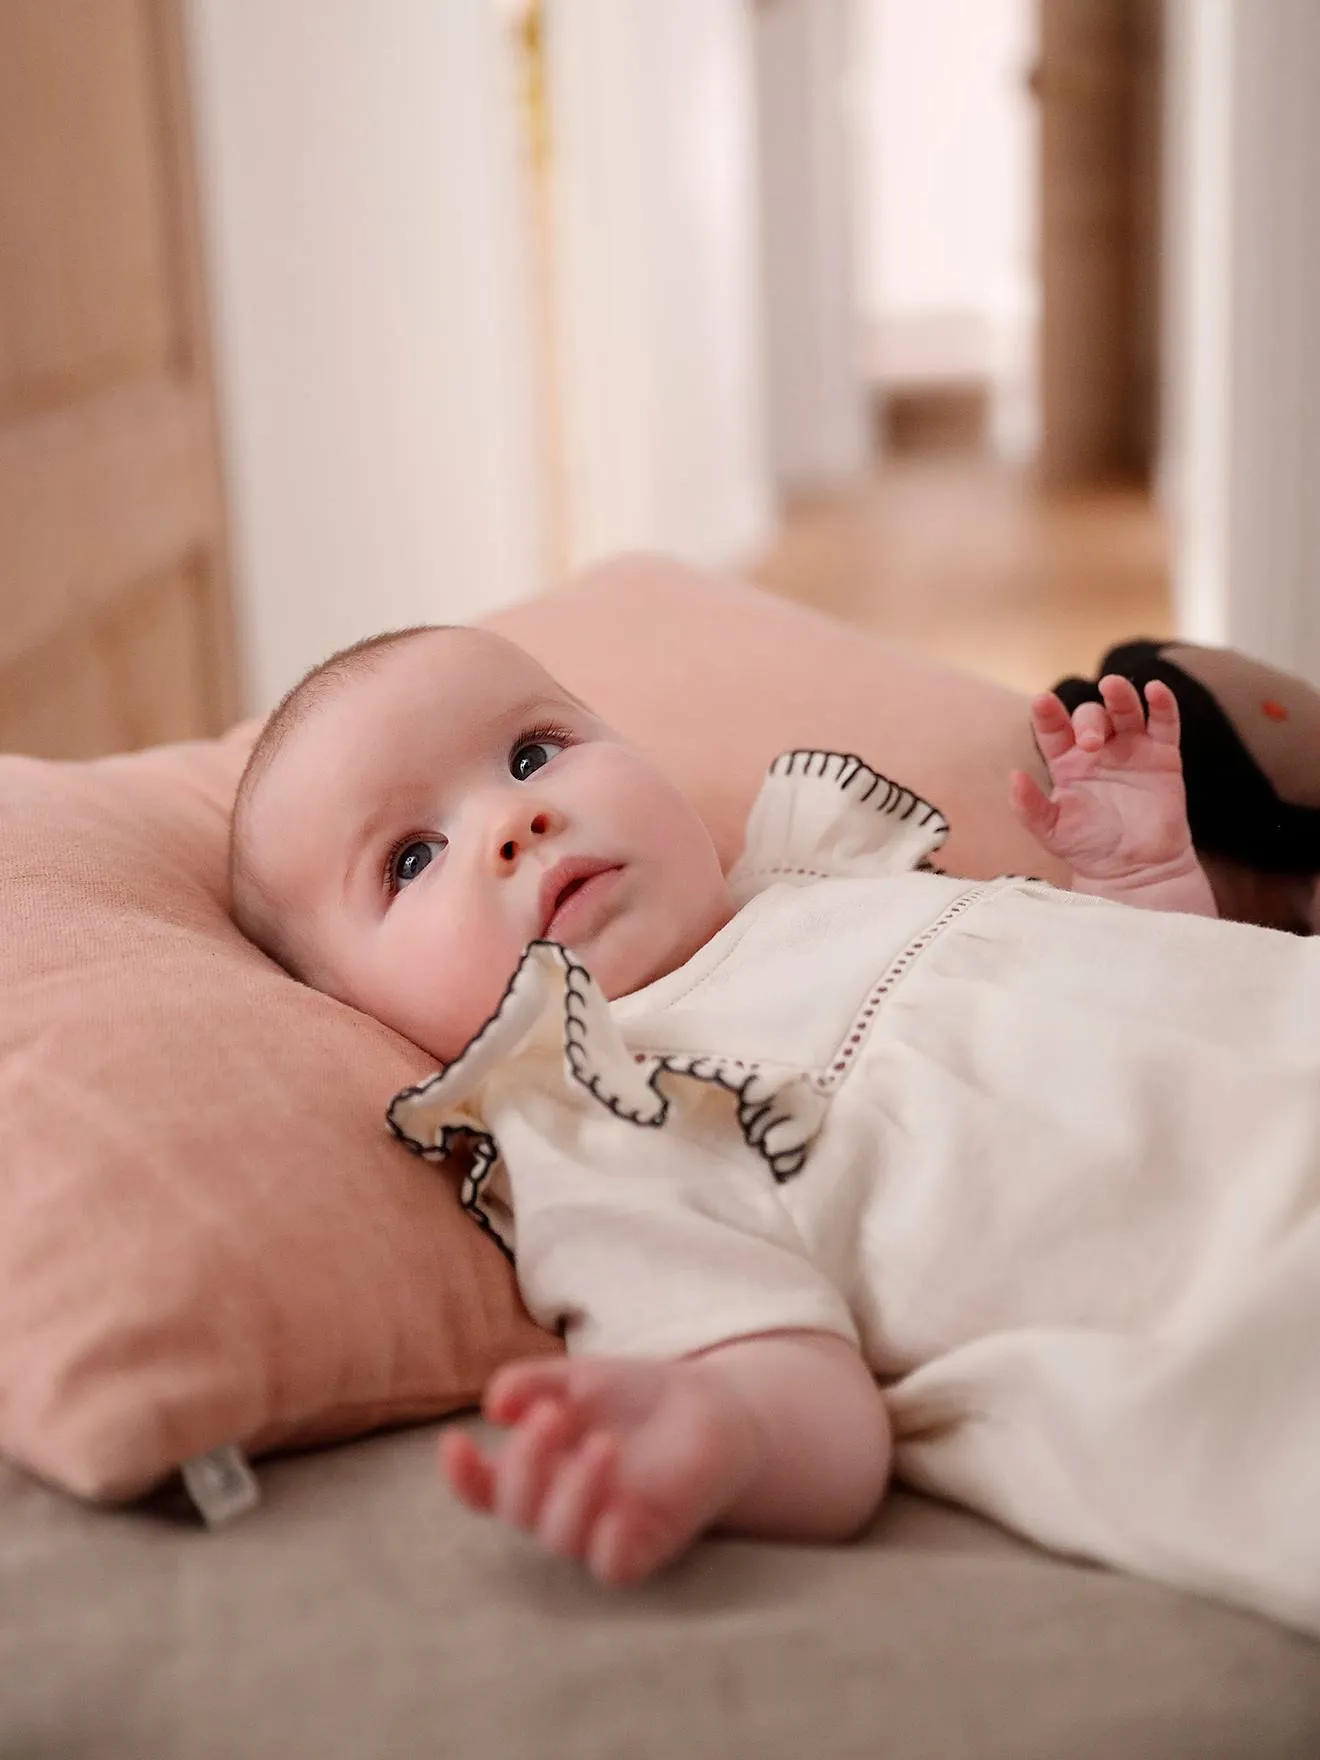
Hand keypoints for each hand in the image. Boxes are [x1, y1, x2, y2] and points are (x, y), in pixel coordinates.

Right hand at [440, 1354, 758, 1585]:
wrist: (713, 1409)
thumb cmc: (635, 1397)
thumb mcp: (580, 1377)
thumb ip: (534, 1383)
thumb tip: (495, 1404)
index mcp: (536, 1470)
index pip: (484, 1488)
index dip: (461, 1475)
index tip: (455, 1442)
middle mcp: (559, 1506)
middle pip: (518, 1509)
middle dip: (525, 1462)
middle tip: (550, 1414)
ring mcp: (600, 1530)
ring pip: (560, 1538)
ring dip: (572, 1492)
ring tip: (603, 1443)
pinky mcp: (644, 1546)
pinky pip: (613, 1566)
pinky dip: (607, 1543)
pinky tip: (619, 1508)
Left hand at [1009, 675, 1196, 884]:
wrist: (1134, 869)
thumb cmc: (1089, 848)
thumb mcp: (1051, 831)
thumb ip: (1029, 806)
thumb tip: (1013, 777)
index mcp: (1066, 762)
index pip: (1053, 728)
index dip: (1047, 713)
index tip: (1042, 702)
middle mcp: (1098, 749)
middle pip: (1090, 716)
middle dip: (1089, 722)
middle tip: (1091, 744)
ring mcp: (1131, 749)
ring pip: (1124, 710)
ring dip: (1119, 696)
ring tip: (1112, 686)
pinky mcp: (1162, 755)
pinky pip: (1164, 723)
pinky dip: (1162, 704)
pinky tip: (1154, 690)